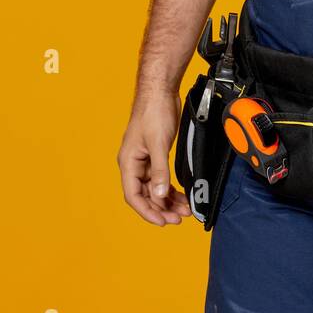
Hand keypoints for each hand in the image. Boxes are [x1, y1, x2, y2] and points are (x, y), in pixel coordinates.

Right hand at [117, 89, 191, 225]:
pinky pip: (161, 178)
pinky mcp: (155, 154)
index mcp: (128, 162)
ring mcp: (145, 160)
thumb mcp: (158, 143)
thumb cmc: (153, 112)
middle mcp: (134, 164)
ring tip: (184, 209)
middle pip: (145, 195)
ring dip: (168, 200)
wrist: (160, 91)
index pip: (133, 196)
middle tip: (179, 217)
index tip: (162, 221)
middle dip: (161, 208)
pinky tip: (181, 195)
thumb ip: (159, 170)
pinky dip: (171, 188)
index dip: (147, 211)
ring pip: (155, 188)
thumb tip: (160, 194)